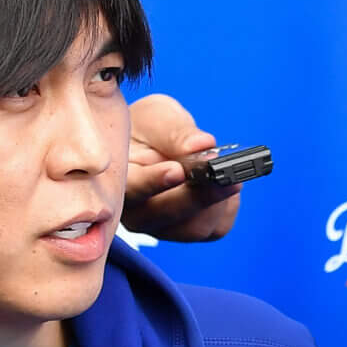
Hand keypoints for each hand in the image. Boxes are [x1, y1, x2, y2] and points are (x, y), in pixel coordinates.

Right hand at [122, 92, 241, 240]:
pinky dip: (228, 205)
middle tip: (222, 174)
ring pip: (194, 227)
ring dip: (217, 199)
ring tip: (228, 173)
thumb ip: (175, 131)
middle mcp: (135, 211)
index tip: (176, 170)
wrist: (159, 143)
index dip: (153, 182)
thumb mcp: (157, 115)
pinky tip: (223, 185)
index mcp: (118, 181)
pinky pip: (215, 227)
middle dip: (197, 195)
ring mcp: (161, 226)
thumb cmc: (149, 129)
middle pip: (164, 215)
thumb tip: (202, 146)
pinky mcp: (190, 231)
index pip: (130, 189)